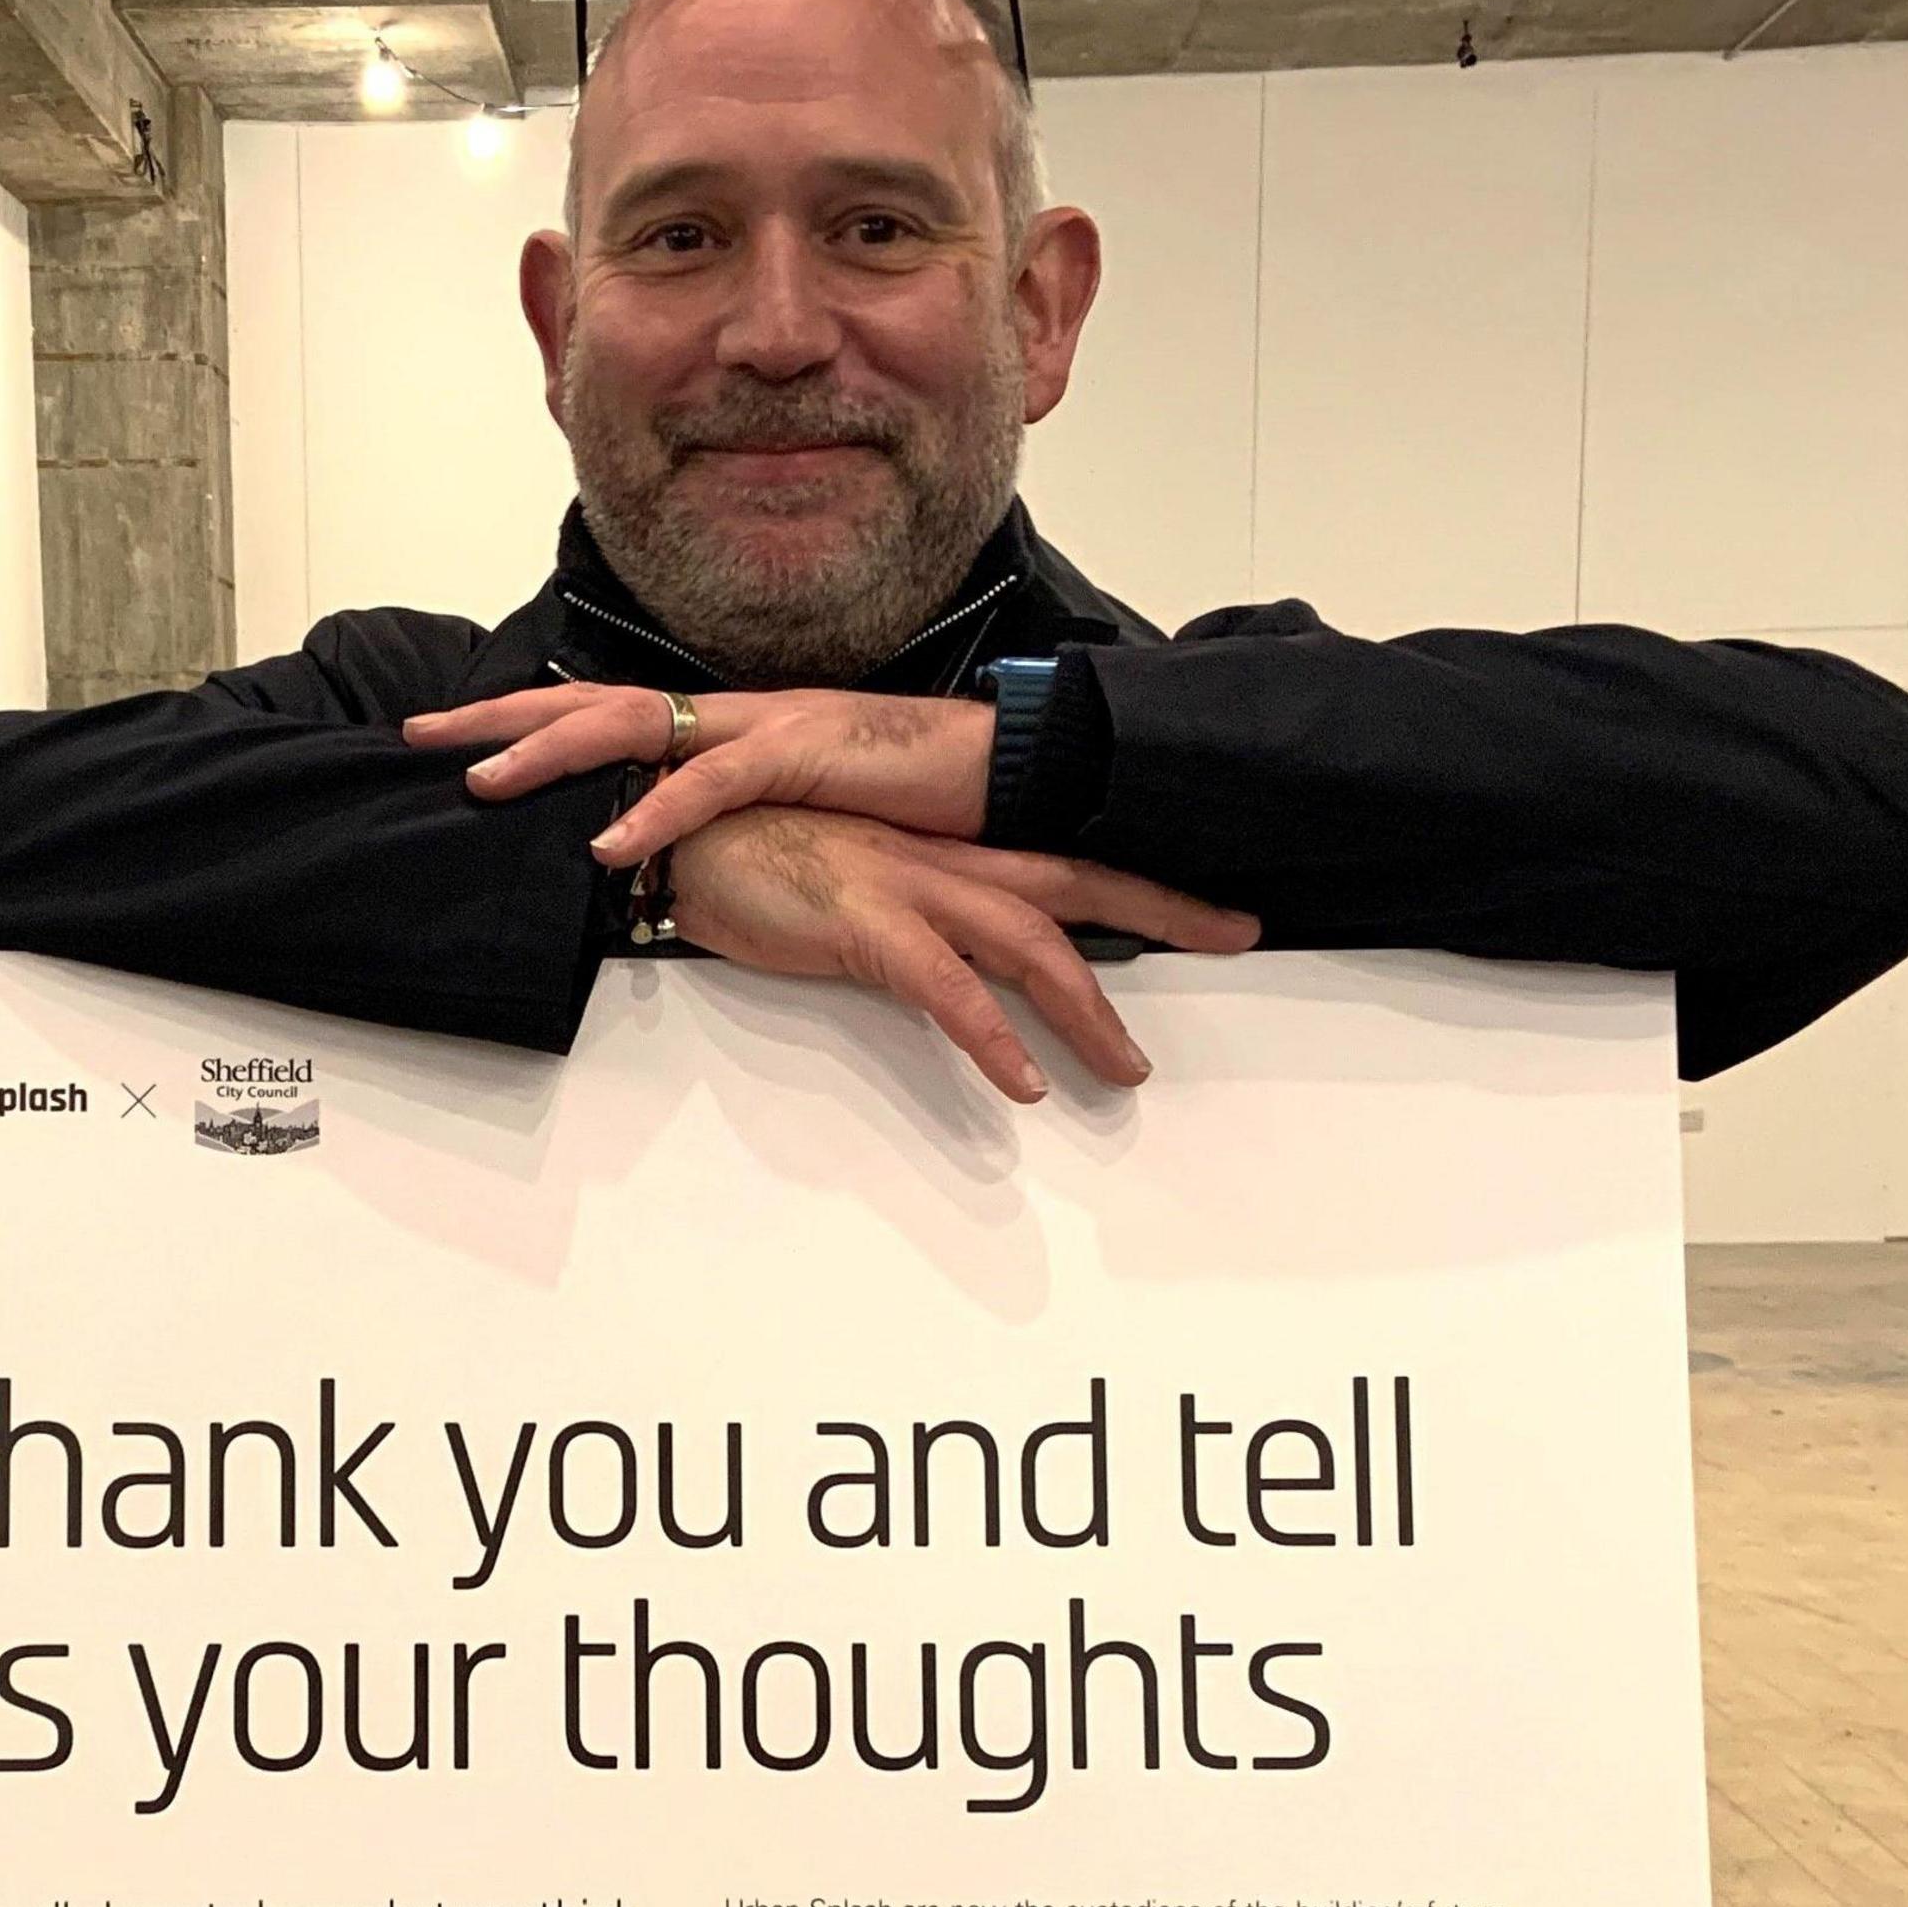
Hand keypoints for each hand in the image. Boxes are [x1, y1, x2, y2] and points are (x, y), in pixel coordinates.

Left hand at [408, 683, 991, 861]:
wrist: (1000, 762)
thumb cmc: (910, 792)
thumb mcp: (805, 808)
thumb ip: (741, 820)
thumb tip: (679, 851)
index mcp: (726, 723)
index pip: (606, 711)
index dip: (525, 722)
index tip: (453, 738)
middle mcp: (730, 711)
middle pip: (591, 701)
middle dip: (500, 718)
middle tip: (419, 735)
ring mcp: (761, 724)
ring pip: (632, 726)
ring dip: (552, 754)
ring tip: (482, 784)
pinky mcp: (801, 753)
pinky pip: (710, 783)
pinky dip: (653, 812)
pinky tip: (605, 844)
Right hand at [665, 806, 1257, 1103]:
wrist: (667, 824)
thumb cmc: (745, 853)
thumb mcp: (845, 885)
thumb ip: (904, 922)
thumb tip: (950, 970)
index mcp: (941, 848)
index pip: (1062, 861)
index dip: (1137, 881)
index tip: (1202, 904)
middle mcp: (940, 858)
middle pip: (1077, 882)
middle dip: (1163, 907)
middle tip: (1240, 933)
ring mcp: (906, 884)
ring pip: (1029, 941)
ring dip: (1087, 1008)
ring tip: (1128, 1070)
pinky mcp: (864, 920)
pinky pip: (946, 988)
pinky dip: (991, 1037)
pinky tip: (1024, 1083)